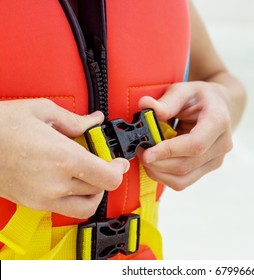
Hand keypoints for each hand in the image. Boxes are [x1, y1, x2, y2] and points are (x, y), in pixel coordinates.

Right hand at [0, 99, 129, 217]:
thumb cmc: (0, 125)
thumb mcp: (42, 111)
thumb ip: (75, 120)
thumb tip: (94, 120)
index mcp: (64, 158)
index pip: (109, 177)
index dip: (119, 170)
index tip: (119, 161)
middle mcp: (56, 183)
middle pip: (99, 189)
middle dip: (106, 175)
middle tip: (103, 161)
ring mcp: (43, 197)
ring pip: (85, 205)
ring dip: (94, 192)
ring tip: (90, 176)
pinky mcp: (33, 204)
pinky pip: (65, 209)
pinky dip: (76, 199)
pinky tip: (71, 182)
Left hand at [138, 81, 232, 189]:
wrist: (220, 107)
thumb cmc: (200, 97)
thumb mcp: (184, 90)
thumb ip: (166, 101)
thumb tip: (145, 106)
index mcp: (218, 121)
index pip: (195, 144)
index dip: (169, 151)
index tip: (146, 153)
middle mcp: (222, 145)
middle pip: (186, 165)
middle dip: (157, 163)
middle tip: (139, 151)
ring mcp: (216, 160)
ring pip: (183, 179)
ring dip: (158, 172)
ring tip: (145, 157)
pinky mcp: (207, 169)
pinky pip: (182, 182)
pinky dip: (163, 176)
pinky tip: (155, 162)